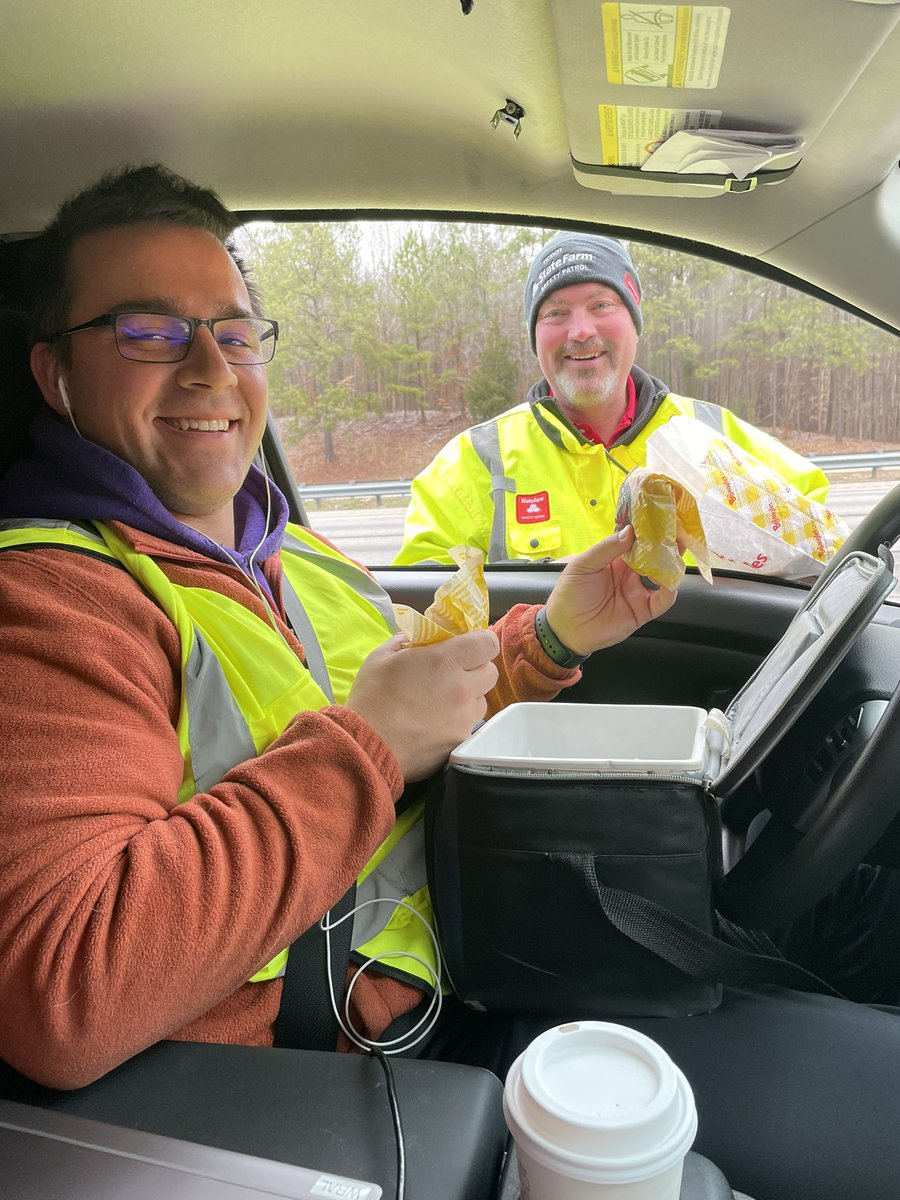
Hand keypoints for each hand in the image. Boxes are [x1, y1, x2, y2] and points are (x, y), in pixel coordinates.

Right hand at [346, 629, 499, 780]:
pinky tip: (436, 724)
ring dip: (470, 696)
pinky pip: (470, 725)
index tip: (465, 647)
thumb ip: (400, 642)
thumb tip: (409, 637)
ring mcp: (465, 718)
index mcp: (445, 661)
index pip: (487, 643)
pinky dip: (458, 721)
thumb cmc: (371, 698)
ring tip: (443, 701)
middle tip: (453, 673)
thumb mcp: (380, 659)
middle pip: (491, 671)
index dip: (480, 643)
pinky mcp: (461, 741)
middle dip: (476, 669)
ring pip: (483, 700)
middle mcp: (462, 688)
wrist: (367, 745)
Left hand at [544, 526, 677, 656]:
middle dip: (665, 543)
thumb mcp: (583, 565)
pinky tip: (671, 580)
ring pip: (662, 575)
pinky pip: (662, 600)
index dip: (647, 529)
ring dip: (671, 563)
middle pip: (654, 556)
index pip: (636, 540)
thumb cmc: (570, 594)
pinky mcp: (643, 610)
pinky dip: (670, 590)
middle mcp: (631, 573)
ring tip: (675, 551)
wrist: (565, 629)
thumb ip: (606, 548)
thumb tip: (630, 531)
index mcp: (616, 558)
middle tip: (675, 529)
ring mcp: (638, 591)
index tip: (659, 516)